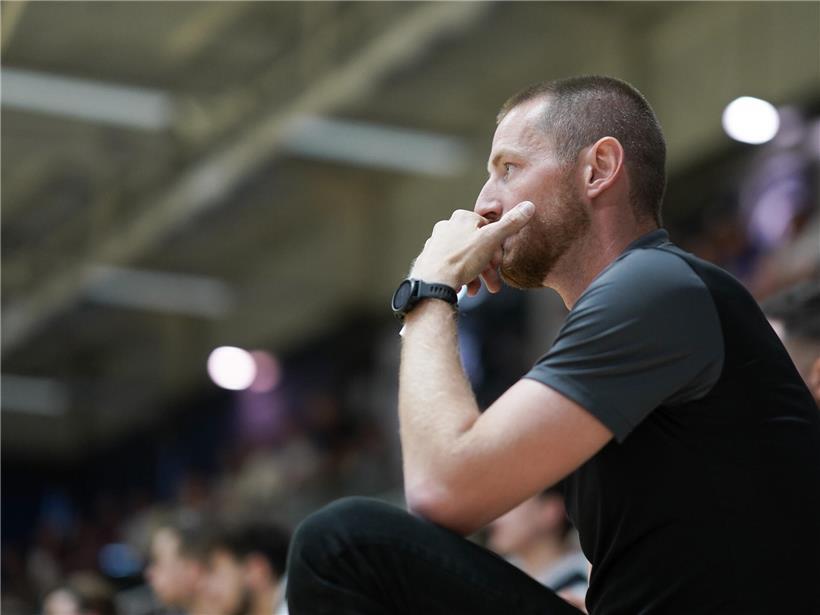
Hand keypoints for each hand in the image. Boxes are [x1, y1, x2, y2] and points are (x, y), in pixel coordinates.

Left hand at [410, 201, 534, 294]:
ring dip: (476, 275)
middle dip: (487, 266)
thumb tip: (529, 206)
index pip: (487, 228)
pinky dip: (461, 277)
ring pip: (465, 258)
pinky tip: (465, 289)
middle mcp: (447, 227)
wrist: (432, 282)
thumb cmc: (461, 259)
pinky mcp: (431, 259)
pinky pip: (452, 267)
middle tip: (493, 282)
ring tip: (478, 289)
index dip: (496, 246)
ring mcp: (437, 243)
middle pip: (476, 246)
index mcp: (462, 218)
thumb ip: (510, 224)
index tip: (499, 262)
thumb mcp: (491, 240)